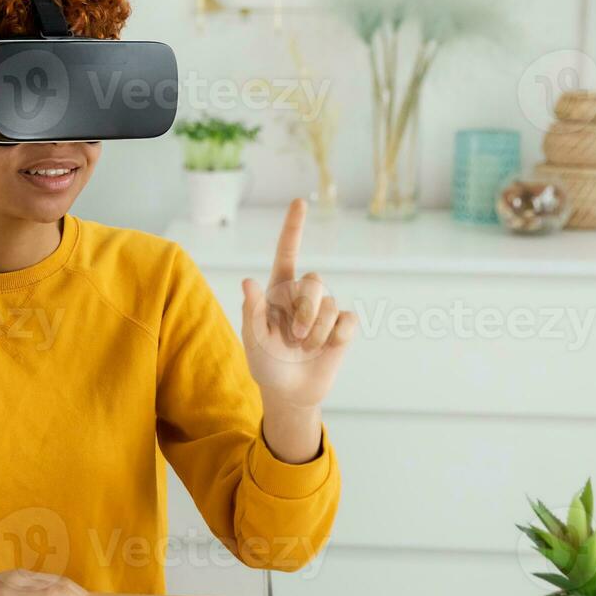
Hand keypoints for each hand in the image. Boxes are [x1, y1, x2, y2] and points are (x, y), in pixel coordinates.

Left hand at [240, 198, 356, 410]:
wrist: (290, 393)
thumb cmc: (265, 365)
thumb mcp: (253, 341)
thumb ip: (251, 311)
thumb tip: (248, 281)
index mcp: (277, 291)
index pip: (286, 253)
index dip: (293, 228)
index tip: (299, 202)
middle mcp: (302, 295)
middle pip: (315, 280)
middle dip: (305, 311)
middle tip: (294, 338)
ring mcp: (325, 310)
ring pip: (330, 304)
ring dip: (316, 332)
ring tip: (305, 348)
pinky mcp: (343, 327)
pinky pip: (348, 320)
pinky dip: (337, 337)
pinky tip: (327, 348)